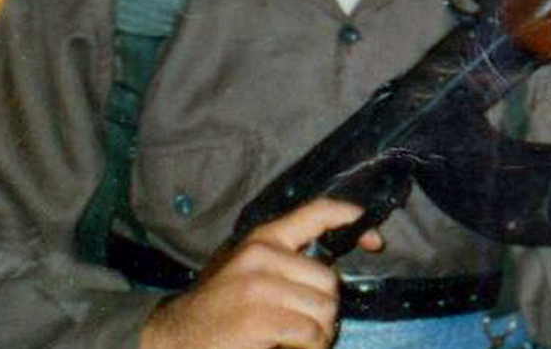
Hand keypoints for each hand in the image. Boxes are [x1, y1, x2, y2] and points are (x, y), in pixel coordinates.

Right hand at [140, 198, 381, 348]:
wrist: (175, 335)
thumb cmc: (219, 306)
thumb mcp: (247, 268)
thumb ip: (284, 260)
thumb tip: (331, 273)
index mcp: (263, 237)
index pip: (315, 213)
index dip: (349, 218)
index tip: (375, 237)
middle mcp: (262, 255)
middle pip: (329, 282)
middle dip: (325, 311)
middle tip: (303, 326)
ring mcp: (260, 287)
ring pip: (324, 312)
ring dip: (318, 336)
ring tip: (294, 341)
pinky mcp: (259, 319)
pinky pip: (310, 336)